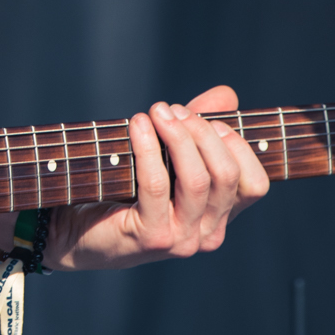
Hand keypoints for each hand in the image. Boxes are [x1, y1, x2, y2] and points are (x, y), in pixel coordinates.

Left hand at [48, 85, 269, 270]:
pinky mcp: (151, 237)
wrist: (78, 229)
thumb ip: (201, 124)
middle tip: (173, 109)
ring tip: (158, 111)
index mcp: (220, 215)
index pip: (255, 184)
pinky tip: (138, 125)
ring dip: (178, 135)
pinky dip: (148, 147)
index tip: (211, 120)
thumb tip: (227, 94)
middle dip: (202, 132)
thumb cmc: (127, 188)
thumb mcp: (169, 153)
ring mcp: (182, 240)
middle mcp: (208, 233)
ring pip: (197, 180)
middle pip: (227, 175)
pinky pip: (156, 184)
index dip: (238, 146)